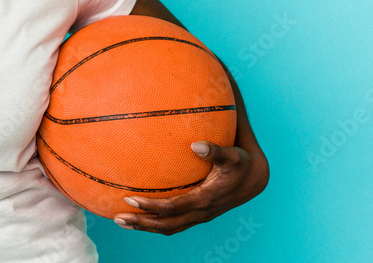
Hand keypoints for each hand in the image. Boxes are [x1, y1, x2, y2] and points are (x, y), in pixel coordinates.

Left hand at [112, 140, 267, 235]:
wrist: (254, 178)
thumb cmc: (240, 162)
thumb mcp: (232, 155)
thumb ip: (215, 150)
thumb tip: (196, 144)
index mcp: (205, 200)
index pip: (172, 208)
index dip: (151, 206)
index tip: (129, 199)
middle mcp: (200, 213)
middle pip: (166, 225)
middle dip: (142, 223)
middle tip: (118, 218)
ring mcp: (198, 216)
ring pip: (168, 228)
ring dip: (145, 226)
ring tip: (122, 221)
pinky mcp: (197, 214)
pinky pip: (174, 222)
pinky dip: (156, 221)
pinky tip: (141, 211)